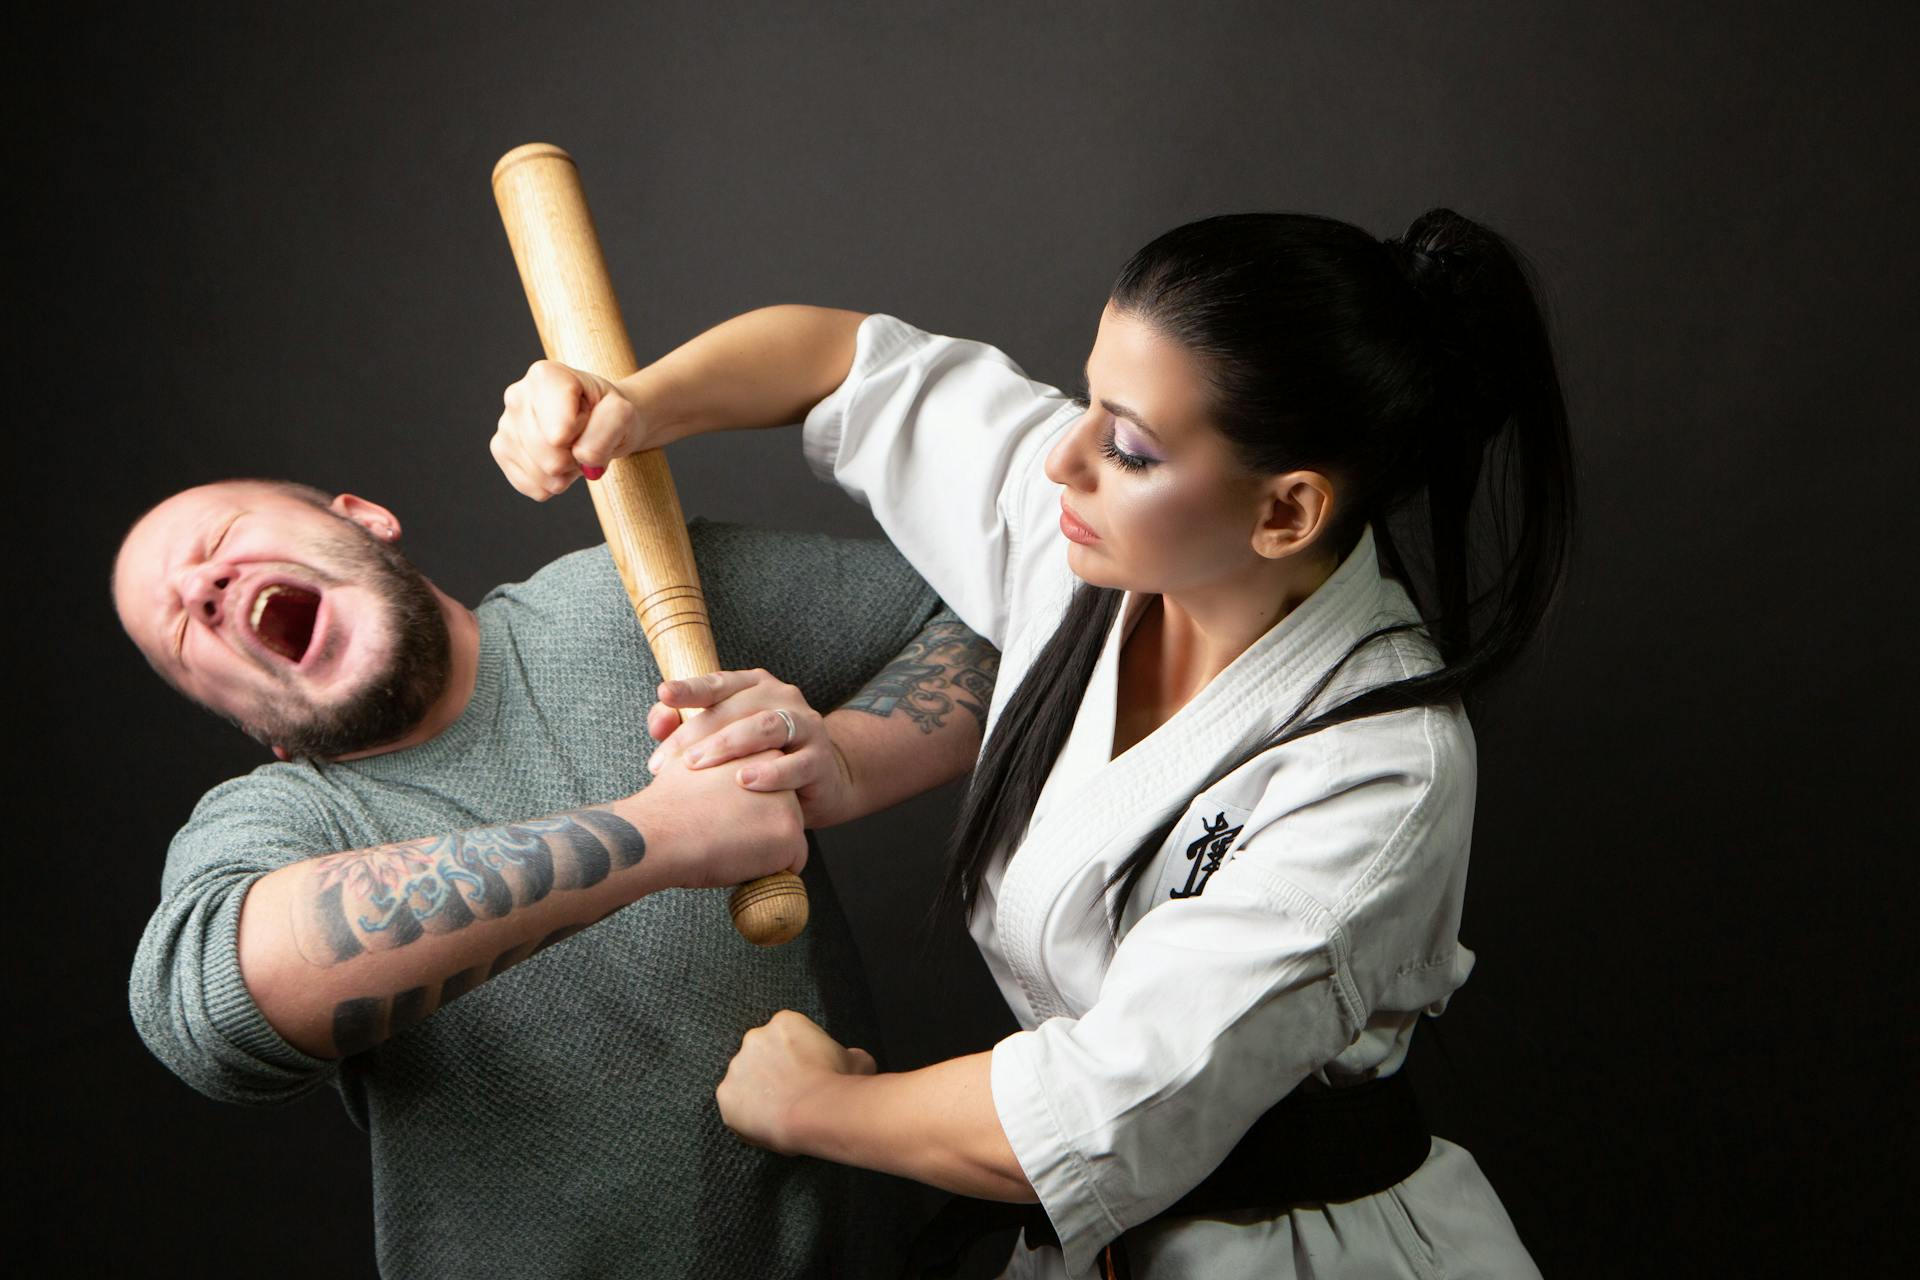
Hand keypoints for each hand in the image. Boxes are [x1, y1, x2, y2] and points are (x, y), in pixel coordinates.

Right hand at [492, 359, 663, 499]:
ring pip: (543, 474)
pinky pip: (535, 487)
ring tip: (572, 446)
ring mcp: (505, 425)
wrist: (600, 420)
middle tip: (583, 437)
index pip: (562, 430)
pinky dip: (555, 482)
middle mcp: (517, 396)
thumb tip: (581, 455)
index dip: (584, 433)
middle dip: (576, 456)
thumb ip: (608, 429)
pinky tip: (559, 459)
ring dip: (568, 470)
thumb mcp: (621, 413)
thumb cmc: (608, 412)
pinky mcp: (502, 452)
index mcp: (545, 376)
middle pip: (551, 456)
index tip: (588, 415)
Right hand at [624, 747, 805, 889]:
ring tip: (724, 840)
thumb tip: (714, 768)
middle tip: (720, 827)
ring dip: (761, 848)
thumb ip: (715, 758)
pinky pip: (789, 865)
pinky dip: (766, 871)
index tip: (718, 811)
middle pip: (780, 813)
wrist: (661, 831)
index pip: (768, 788)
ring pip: (784, 840)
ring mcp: (790, 803)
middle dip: (756, 828)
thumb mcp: (692, 761)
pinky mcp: (790, 835)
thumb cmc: (668, 804)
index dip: (742, 808)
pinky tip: (736, 858)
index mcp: (760, 751)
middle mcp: (781, 772)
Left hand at [648, 669, 855, 828]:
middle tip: (667, 761)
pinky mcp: (820, 757)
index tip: (665, 694)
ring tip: (699, 765)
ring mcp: (805, 725)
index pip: (719, 683)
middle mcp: (782, 697)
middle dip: (697, 734)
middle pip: (736, 708)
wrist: (819, 781)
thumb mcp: (722, 742)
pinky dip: (769, 772)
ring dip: (728, 745)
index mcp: (754, 686)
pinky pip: (796, 763)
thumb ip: (685, 728)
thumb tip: (658, 721)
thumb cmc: (760, 758)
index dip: (691, 688)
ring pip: (765, 726)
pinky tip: (744, 782)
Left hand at [716, 1010, 876, 1154]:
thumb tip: (851, 1058)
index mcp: (785, 1022)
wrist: (818, 1110)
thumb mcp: (857, 1059)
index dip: (798, 1057)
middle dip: (772, 1072)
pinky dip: (747, 1116)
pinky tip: (767, 1125)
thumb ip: (847, 1054)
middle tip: (792, 1094)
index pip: (786, 1036)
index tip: (807, 1074)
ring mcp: (737, 1066)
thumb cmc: (839, 1083)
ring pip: (745, 1081)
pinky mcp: (726, 1095)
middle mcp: (756, 1038)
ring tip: (780, 1114)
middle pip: (761, 1055)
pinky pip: (734, 1106)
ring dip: (758, 1094)